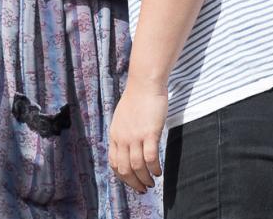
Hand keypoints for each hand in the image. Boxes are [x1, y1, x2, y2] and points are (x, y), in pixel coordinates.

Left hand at [108, 79, 166, 193]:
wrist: (144, 84)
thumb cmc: (137, 99)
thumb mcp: (122, 118)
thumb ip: (123, 133)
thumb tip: (127, 147)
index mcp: (114, 135)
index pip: (114, 163)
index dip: (122, 177)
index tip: (131, 182)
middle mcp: (122, 138)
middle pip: (124, 169)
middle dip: (133, 183)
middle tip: (143, 189)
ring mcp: (135, 136)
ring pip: (137, 166)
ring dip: (145, 179)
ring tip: (152, 183)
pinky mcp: (149, 133)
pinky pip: (151, 158)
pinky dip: (154, 169)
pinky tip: (159, 172)